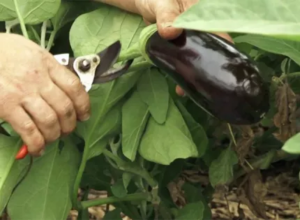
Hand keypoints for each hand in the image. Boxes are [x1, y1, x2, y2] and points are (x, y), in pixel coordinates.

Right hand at [0, 33, 89, 155]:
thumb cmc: (3, 50)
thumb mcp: (31, 50)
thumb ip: (49, 67)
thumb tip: (65, 87)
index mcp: (46, 63)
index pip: (74, 87)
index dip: (84, 105)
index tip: (84, 115)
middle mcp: (38, 78)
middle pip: (64, 107)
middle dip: (70, 125)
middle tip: (67, 130)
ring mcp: (22, 92)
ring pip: (50, 121)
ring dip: (54, 135)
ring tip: (52, 138)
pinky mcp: (6, 105)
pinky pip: (28, 129)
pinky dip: (36, 143)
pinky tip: (37, 149)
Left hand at [135, 0, 232, 95]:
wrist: (145, 3)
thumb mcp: (163, 4)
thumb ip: (166, 15)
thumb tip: (170, 32)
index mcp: (205, 17)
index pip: (221, 35)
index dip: (225, 53)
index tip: (222, 72)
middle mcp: (202, 31)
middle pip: (210, 52)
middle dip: (207, 71)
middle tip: (201, 87)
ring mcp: (191, 41)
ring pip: (197, 60)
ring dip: (193, 75)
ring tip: (185, 91)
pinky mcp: (180, 49)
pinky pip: (184, 62)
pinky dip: (182, 73)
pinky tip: (178, 86)